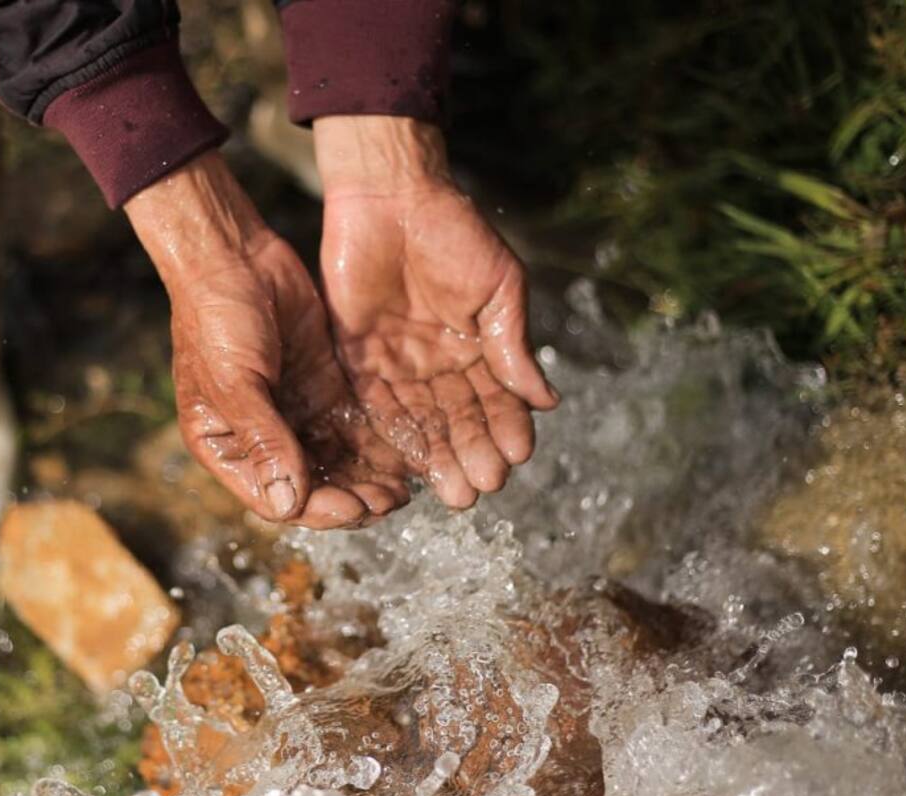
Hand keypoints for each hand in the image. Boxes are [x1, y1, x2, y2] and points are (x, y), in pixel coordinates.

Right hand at [125, 152, 408, 528]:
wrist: (235, 255)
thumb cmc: (216, 318)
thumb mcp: (234, 382)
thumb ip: (264, 439)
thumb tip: (290, 501)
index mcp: (228, 447)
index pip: (276, 498)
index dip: (318, 509)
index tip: (356, 508)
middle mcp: (263, 438)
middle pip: (314, 486)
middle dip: (352, 498)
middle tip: (390, 501)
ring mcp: (296, 413)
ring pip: (338, 462)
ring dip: (368, 478)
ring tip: (404, 488)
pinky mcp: (323, 388)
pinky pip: (353, 428)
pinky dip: (377, 445)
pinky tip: (406, 454)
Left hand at [314, 116, 559, 509]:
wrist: (390, 196)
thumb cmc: (454, 231)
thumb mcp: (499, 286)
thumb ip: (514, 344)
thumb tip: (547, 400)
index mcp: (478, 348)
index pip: (496, 400)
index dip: (506, 428)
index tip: (516, 456)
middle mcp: (439, 365)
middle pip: (458, 420)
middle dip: (472, 453)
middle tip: (481, 486)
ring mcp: (399, 364)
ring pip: (421, 422)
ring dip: (437, 456)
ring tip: (453, 489)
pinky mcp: (359, 358)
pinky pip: (376, 405)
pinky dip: (393, 434)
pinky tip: (409, 464)